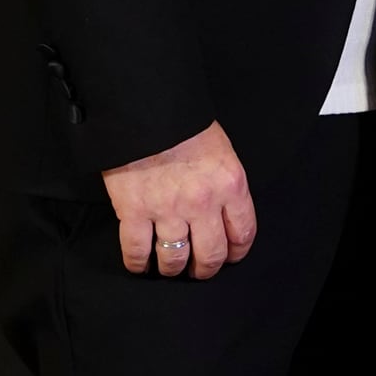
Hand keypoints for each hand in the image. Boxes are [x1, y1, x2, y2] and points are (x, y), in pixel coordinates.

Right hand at [104, 121, 256, 277]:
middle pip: (210, 256)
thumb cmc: (183, 123)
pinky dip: (138, 264)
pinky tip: (140, 264)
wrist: (144, 106)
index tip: (229, 257)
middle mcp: (203, 202)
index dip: (236, 253)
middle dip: (205, 269)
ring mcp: (167, 209)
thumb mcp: (221, 151)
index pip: (242, 234)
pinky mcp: (133, 211)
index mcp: (230, 184)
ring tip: (169, 266)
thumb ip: (224, 185)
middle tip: (199, 269)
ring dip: (172, 269)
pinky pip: (137, 252)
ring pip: (174, 260)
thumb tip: (222, 214)